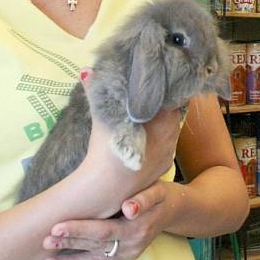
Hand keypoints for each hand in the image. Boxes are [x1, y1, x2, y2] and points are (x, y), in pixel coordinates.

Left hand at [41, 181, 175, 259]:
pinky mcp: (123, 256)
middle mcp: (131, 244)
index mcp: (137, 227)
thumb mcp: (157, 190)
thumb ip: (144, 198)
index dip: (79, 229)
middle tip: (45, 242)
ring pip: (95, 258)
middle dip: (69, 244)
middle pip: (95, 245)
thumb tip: (128, 208)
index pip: (103, 230)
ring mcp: (127, 253)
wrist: (174, 209)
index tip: (57, 227)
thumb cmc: (161, 194)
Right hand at [77, 69, 181, 212]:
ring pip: (170, 130)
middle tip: (145, 95)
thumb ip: (95, 90)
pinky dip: (158, 142)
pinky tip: (143, 140)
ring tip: (143, 116)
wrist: (107, 189)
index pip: (173, 94)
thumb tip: (86, 70)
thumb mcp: (102, 116)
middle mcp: (173, 133)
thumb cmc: (107, 148)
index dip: (164, 86)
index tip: (153, 80)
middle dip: (161, 103)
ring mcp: (170, 152)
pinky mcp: (164, 167)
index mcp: (165, 117)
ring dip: (160, 123)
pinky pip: (165, 148)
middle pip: (172, 111)